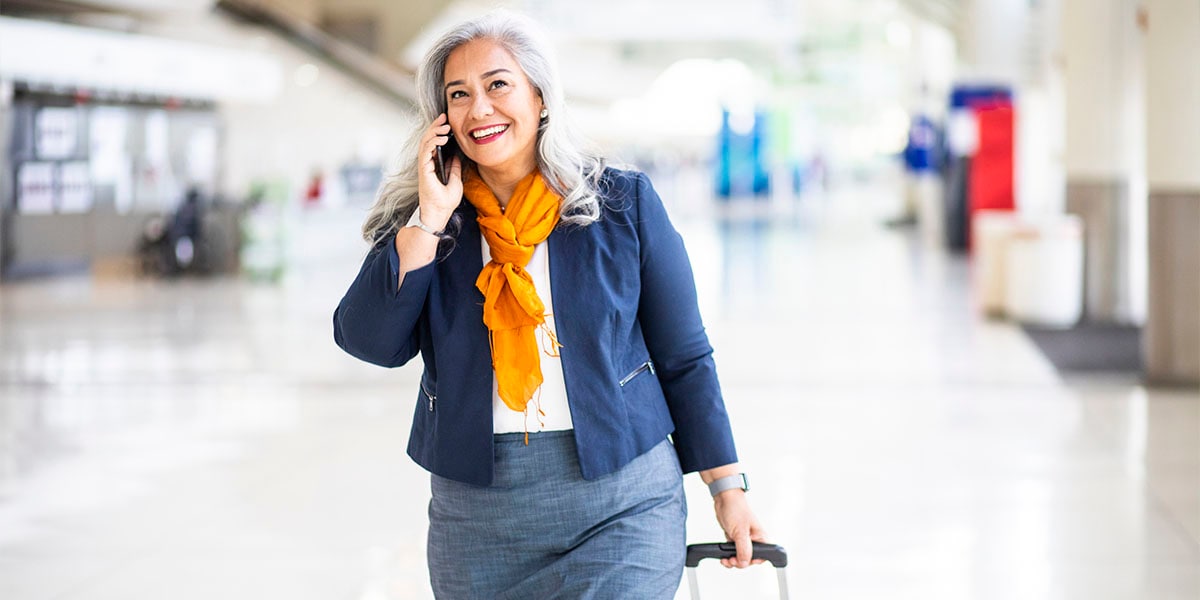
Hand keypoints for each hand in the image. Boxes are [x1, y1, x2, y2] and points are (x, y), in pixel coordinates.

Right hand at [416, 113, 462, 229]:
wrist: (439, 215)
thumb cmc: (445, 202)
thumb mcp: (456, 181)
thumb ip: (454, 168)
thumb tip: (456, 155)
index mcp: (433, 165)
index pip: (434, 144)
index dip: (439, 132)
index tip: (447, 122)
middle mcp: (427, 164)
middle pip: (428, 139)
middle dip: (435, 127)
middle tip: (444, 116)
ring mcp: (424, 166)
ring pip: (425, 143)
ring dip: (434, 132)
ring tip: (444, 125)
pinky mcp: (423, 170)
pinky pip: (425, 151)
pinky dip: (433, 143)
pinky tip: (442, 138)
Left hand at [713, 490, 767, 568]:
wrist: (724, 499)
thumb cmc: (736, 509)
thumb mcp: (740, 531)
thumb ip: (743, 549)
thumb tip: (745, 563)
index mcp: (761, 538)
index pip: (762, 557)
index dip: (753, 562)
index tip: (743, 562)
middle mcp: (754, 540)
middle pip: (749, 559)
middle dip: (740, 562)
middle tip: (731, 560)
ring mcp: (744, 540)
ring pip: (740, 557)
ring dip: (732, 561)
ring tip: (725, 559)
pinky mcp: (735, 539)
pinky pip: (733, 552)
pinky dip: (728, 556)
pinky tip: (723, 556)